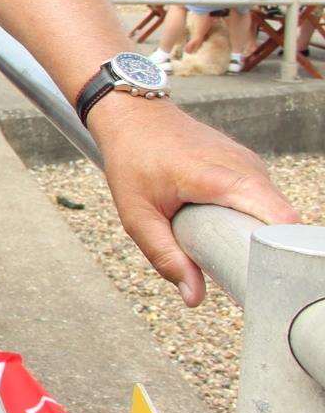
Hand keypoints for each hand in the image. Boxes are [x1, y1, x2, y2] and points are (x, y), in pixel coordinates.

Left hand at [92, 97, 298, 305]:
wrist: (133, 114)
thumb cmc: (132, 158)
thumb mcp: (137, 214)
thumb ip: (164, 256)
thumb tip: (193, 297)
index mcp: (221, 178)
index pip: (279, 219)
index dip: (280, 250)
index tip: (265, 275)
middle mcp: (245, 167)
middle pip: (279, 221)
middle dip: (264, 249)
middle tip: (237, 268)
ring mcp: (250, 163)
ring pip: (272, 211)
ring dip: (254, 232)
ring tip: (224, 244)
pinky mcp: (248, 165)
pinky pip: (262, 198)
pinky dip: (249, 216)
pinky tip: (223, 224)